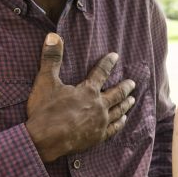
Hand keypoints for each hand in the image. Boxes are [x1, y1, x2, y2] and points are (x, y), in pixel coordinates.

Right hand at [25, 33, 136, 161]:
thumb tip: (53, 36)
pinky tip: (123, 120)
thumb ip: (51, 58)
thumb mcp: (45, 81)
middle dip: (125, 86)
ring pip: (119, 110)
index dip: (108, 63)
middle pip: (117, 93)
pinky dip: (120, 123)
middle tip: (132, 83)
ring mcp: (100, 122)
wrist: (45, 140)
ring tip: (132, 99)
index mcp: (88, 90)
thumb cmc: (45, 110)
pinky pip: (114, 128)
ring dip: (126, 104)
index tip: (115, 56)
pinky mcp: (98, 137)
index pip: (101, 72)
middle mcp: (99, 105)